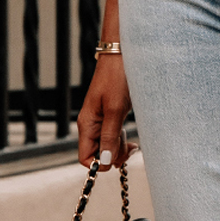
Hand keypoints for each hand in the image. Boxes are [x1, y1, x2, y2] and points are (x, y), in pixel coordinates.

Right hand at [76, 54, 133, 171]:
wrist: (122, 56)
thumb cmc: (117, 78)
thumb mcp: (114, 109)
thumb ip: (109, 137)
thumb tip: (105, 162)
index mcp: (87, 124)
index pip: (85, 157)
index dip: (100, 164)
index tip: (118, 160)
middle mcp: (91, 125)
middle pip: (98, 154)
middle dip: (114, 157)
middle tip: (131, 149)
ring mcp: (100, 121)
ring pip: (107, 147)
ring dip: (120, 149)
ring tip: (134, 143)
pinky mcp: (110, 117)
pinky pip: (113, 137)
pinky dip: (122, 140)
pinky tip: (132, 139)